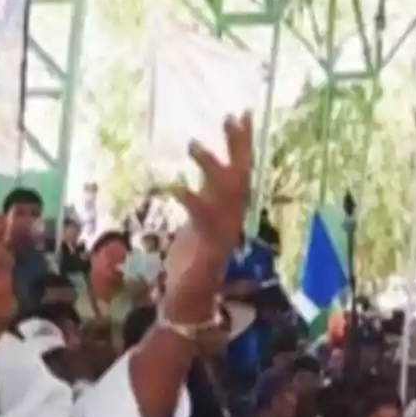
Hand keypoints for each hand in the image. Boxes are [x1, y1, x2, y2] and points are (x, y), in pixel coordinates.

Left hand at [162, 113, 252, 321]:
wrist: (190, 302)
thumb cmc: (190, 265)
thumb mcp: (195, 226)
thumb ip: (200, 204)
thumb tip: (194, 183)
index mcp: (226, 211)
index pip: (238, 170)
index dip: (240, 144)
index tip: (240, 114)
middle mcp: (230, 219)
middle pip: (240, 176)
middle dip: (238, 146)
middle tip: (233, 116)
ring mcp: (221, 233)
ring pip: (224, 194)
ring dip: (210, 168)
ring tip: (192, 144)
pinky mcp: (207, 248)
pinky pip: (201, 220)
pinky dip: (191, 201)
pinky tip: (175, 186)